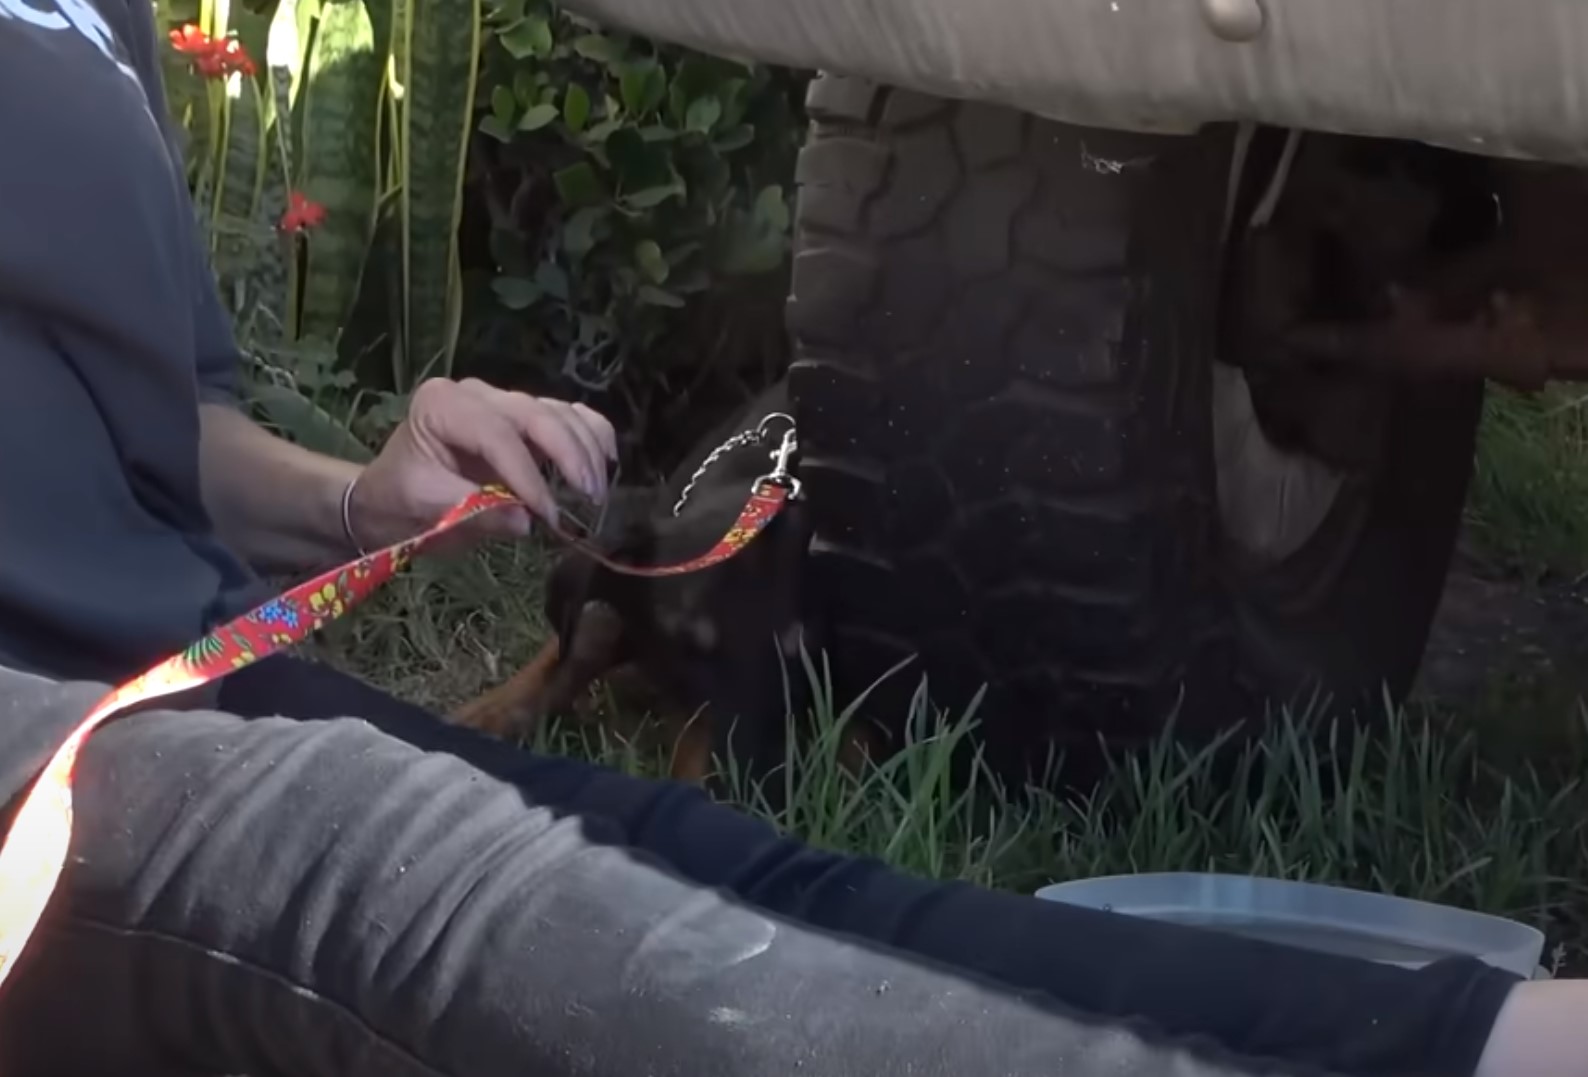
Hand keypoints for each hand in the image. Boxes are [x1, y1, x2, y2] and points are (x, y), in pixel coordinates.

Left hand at [346, 378, 616, 550]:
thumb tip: (525, 521)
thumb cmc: (405, 498)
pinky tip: (608, 459)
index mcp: (442, 405)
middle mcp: (478, 393)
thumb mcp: (427, 508)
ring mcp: (506, 401)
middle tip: (589, 499)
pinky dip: (593, 433)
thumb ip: (472, 511)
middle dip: (569, 456)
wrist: (396, 494)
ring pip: (560, 412)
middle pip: (537, 414)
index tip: (547, 515)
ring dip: (587, 450)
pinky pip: (570, 414)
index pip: (496, 433)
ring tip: (595, 494)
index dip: (527, 474)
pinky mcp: (527, 416)